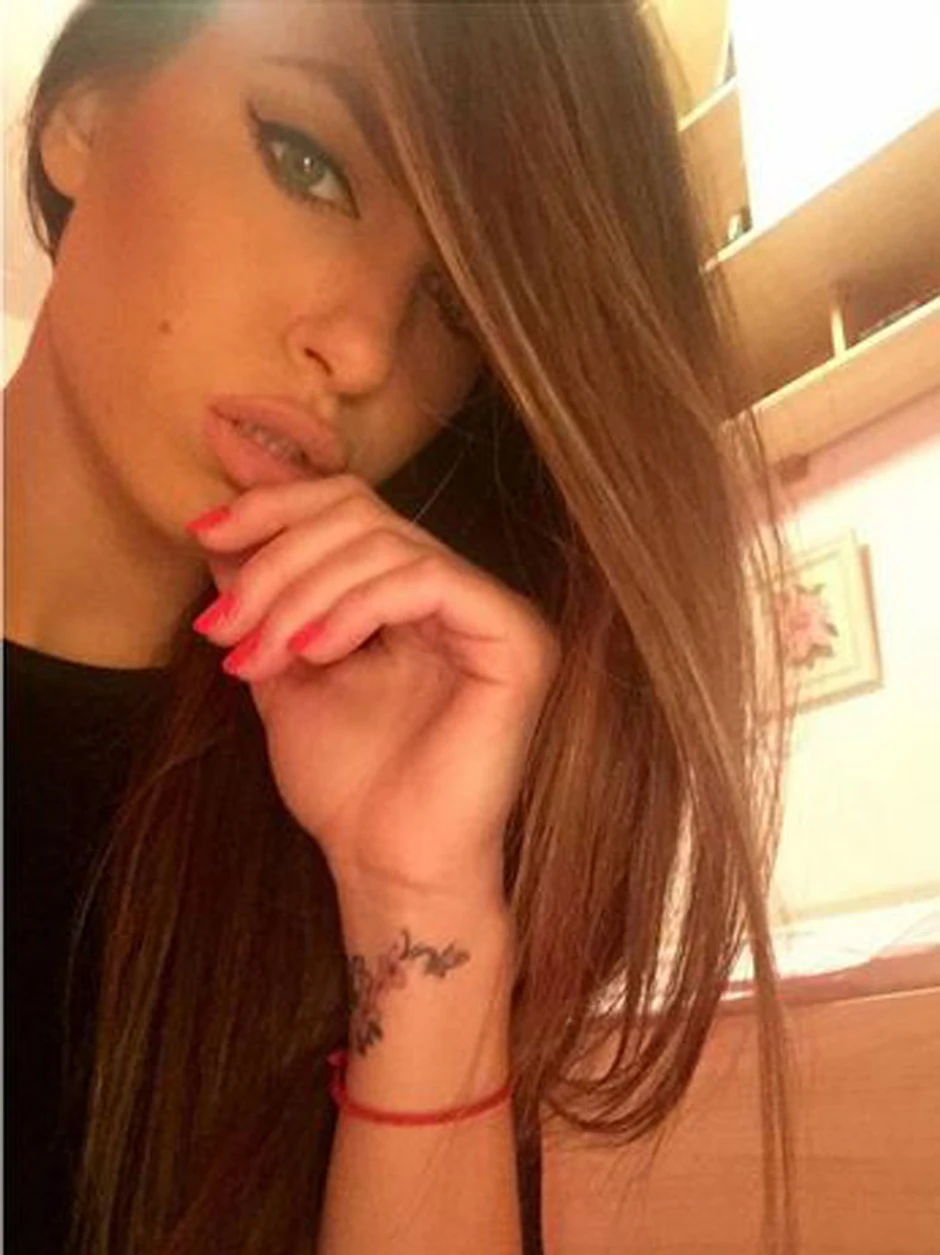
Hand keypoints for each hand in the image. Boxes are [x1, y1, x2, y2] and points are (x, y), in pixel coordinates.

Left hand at [187, 474, 560, 908]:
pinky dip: (355, 608)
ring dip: (300, 592)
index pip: (350, 508)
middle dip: (277, 558)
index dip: (276, 504)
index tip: (204, 530)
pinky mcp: (515, 639)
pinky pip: (426, 581)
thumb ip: (264, 601)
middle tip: (223, 623)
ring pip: (385, 542)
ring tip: (258, 655)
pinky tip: (314, 654)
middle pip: (360, 512)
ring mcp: (490, 612)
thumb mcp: (283, 673)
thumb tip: (221, 535)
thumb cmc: (348, 785)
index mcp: (412, 596)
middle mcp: (457, 592)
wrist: (389, 865)